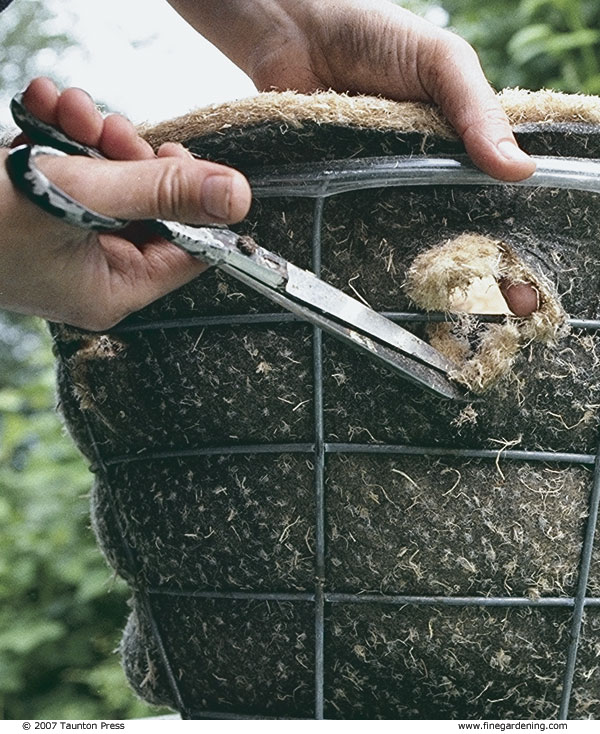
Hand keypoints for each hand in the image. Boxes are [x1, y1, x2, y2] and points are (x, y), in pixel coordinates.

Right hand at [1, 77, 250, 328]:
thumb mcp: (81, 196)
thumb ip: (161, 191)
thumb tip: (235, 195)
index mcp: (114, 289)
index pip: (187, 251)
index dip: (194, 204)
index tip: (186, 161)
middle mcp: (97, 271)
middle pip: (151, 208)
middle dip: (133, 157)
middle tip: (112, 132)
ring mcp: (70, 241)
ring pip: (114, 180)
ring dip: (95, 137)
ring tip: (66, 110)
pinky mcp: (47, 212)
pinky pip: (78, 171)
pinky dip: (66, 136)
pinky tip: (46, 109)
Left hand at [168, 0, 537, 314]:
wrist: (294, 30)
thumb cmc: (374, 34)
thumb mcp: (440, 62)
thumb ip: (475, 109)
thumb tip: (520, 169)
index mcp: (452, 150)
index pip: (491, 207)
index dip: (510, 249)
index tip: (525, 291)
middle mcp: (415, 179)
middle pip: (451, 239)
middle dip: (476, 281)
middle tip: (496, 318)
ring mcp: (373, 193)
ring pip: (402, 247)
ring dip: (424, 285)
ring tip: (446, 322)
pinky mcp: (332, 197)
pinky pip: (350, 236)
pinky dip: (363, 265)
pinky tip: (379, 297)